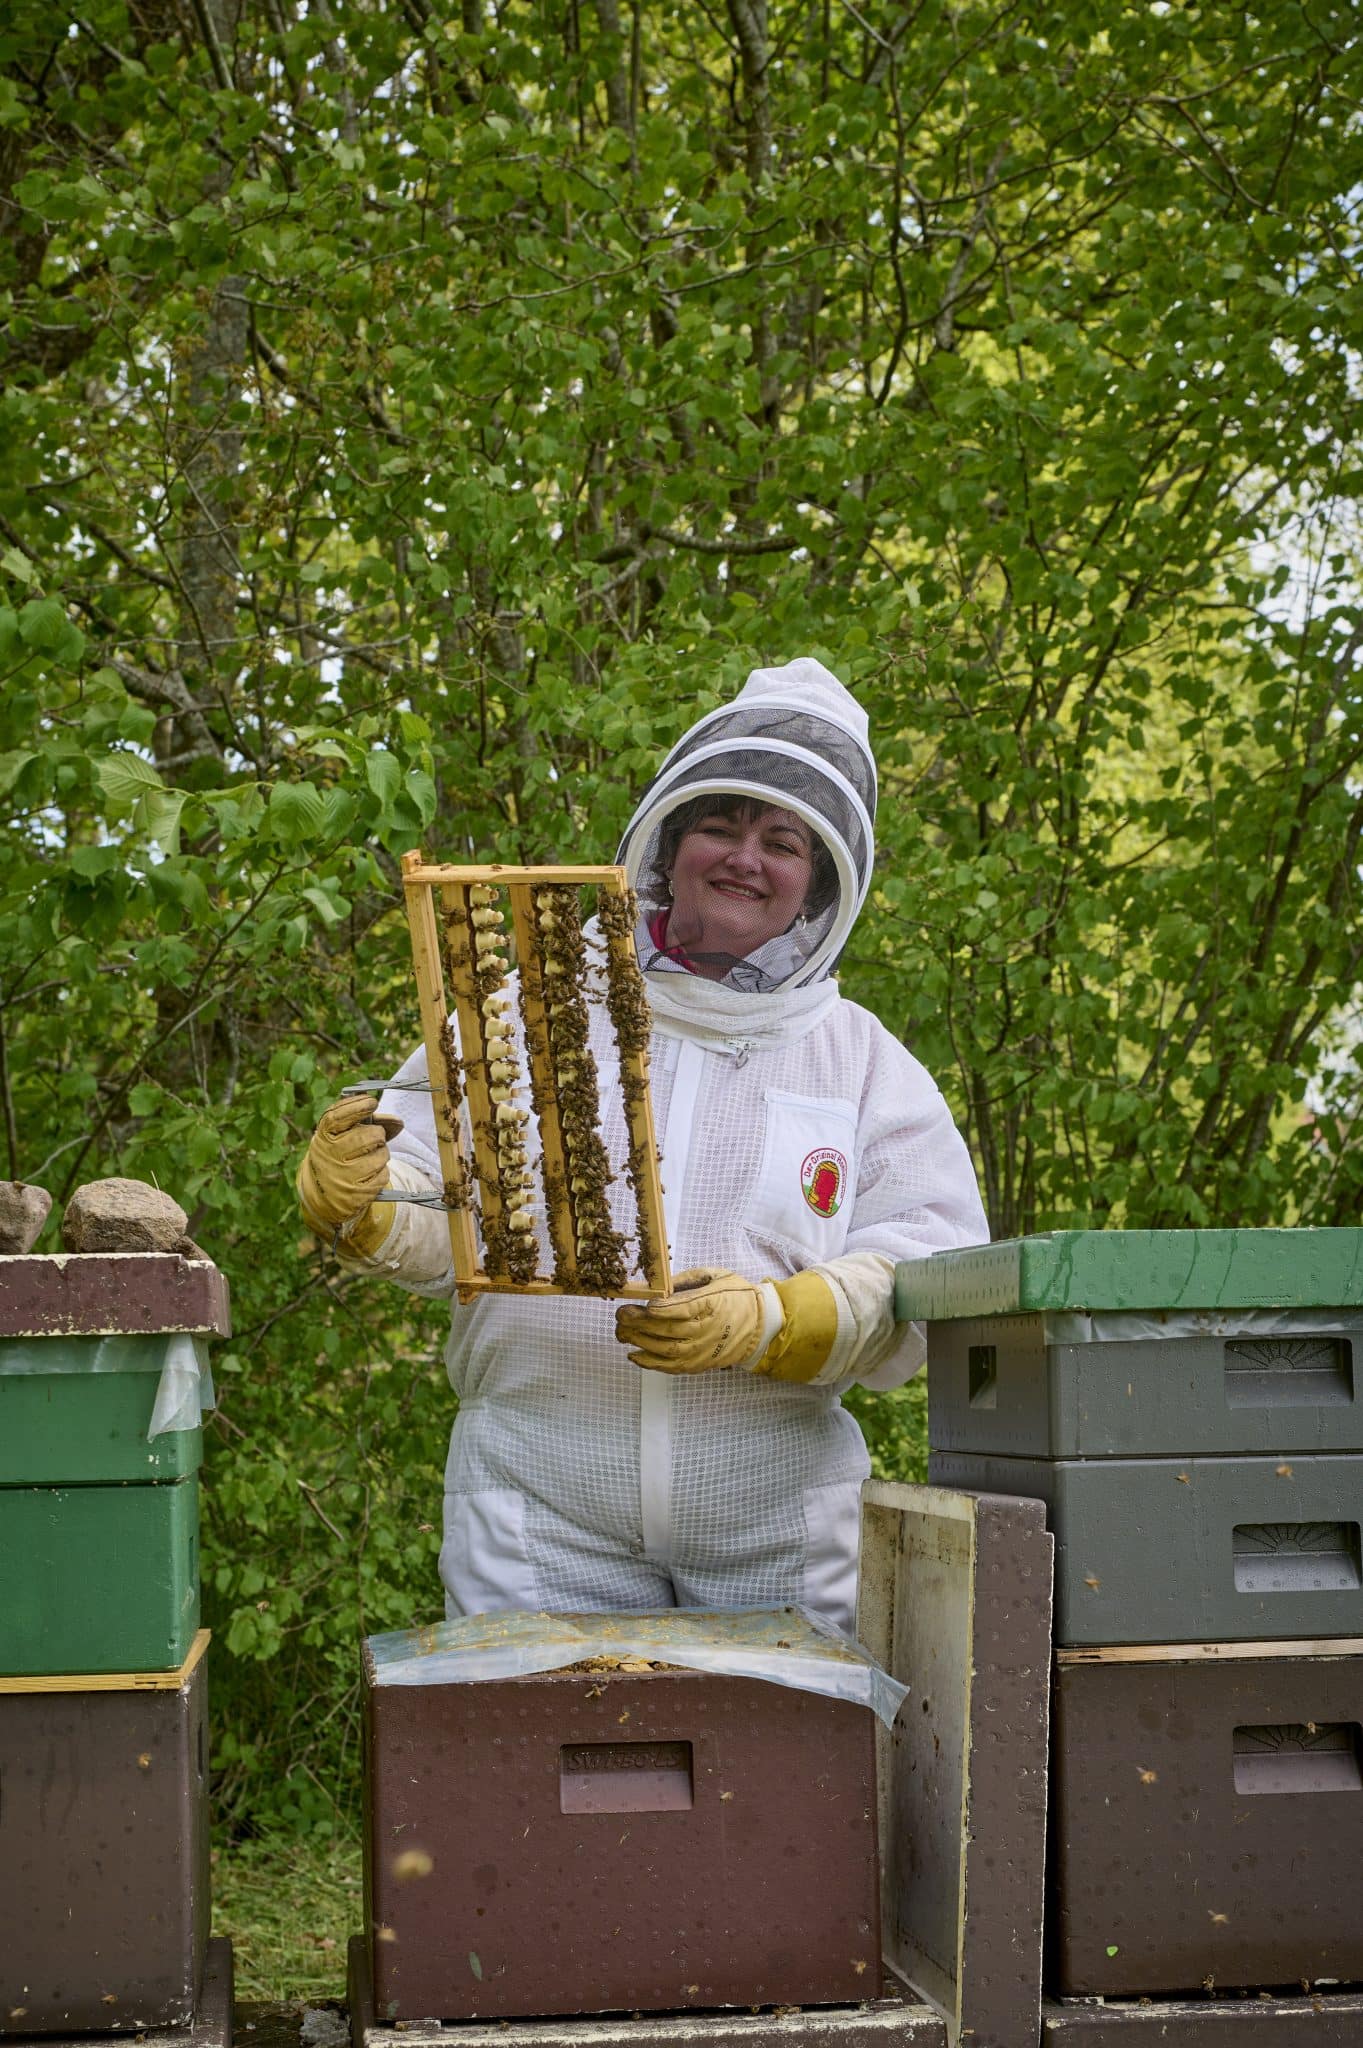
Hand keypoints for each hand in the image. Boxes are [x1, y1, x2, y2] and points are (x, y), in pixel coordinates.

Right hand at [297, 1095, 403, 1251]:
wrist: (321, 1194)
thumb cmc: (338, 1155)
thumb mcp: (342, 1135)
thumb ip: (368, 1122)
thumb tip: (397, 1122)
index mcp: (323, 1137)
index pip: (338, 1116)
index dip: (358, 1106)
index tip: (371, 1102)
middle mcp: (330, 1155)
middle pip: (370, 1136)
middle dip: (378, 1134)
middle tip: (374, 1138)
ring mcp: (342, 1176)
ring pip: (381, 1156)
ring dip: (381, 1155)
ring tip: (369, 1158)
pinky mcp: (356, 1194)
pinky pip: (383, 1175)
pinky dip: (381, 1173)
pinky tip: (368, 1174)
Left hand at [615, 1267, 765, 1374]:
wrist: (759, 1325)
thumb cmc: (735, 1296)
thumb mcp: (716, 1275)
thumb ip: (687, 1280)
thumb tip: (659, 1287)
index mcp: (712, 1304)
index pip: (683, 1309)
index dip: (661, 1309)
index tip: (645, 1304)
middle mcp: (707, 1331)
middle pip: (667, 1330)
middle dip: (639, 1323)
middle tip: (621, 1315)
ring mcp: (702, 1351)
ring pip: (665, 1350)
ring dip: (639, 1342)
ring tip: (621, 1331)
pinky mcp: (698, 1364)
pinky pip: (670, 1368)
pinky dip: (649, 1363)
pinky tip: (633, 1354)